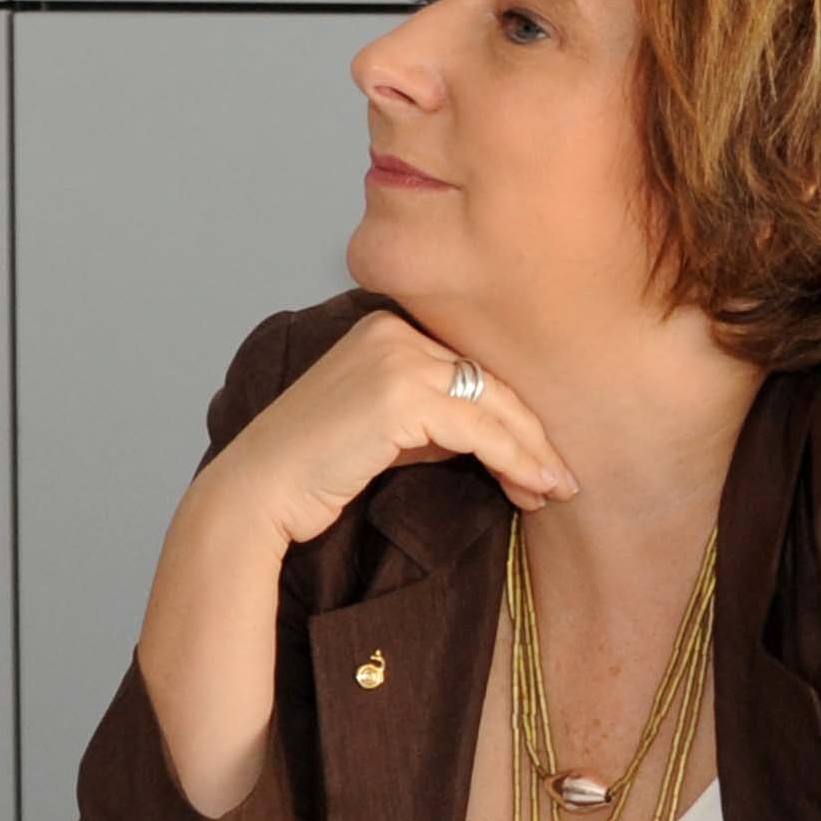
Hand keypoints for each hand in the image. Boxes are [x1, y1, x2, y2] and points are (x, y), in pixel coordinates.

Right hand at [194, 313, 576, 553]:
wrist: (258, 492)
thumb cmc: (312, 469)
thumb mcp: (382, 428)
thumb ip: (430, 416)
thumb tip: (492, 433)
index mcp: (383, 327)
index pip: (470, 367)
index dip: (511, 415)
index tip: (539, 457)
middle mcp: (391, 331)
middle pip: (490, 381)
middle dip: (531, 434)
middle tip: (561, 479)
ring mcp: (395, 359)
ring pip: (494, 404)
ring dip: (532, 452)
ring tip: (556, 490)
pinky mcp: (399, 395)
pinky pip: (480, 429)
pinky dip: (514, 460)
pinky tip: (532, 487)